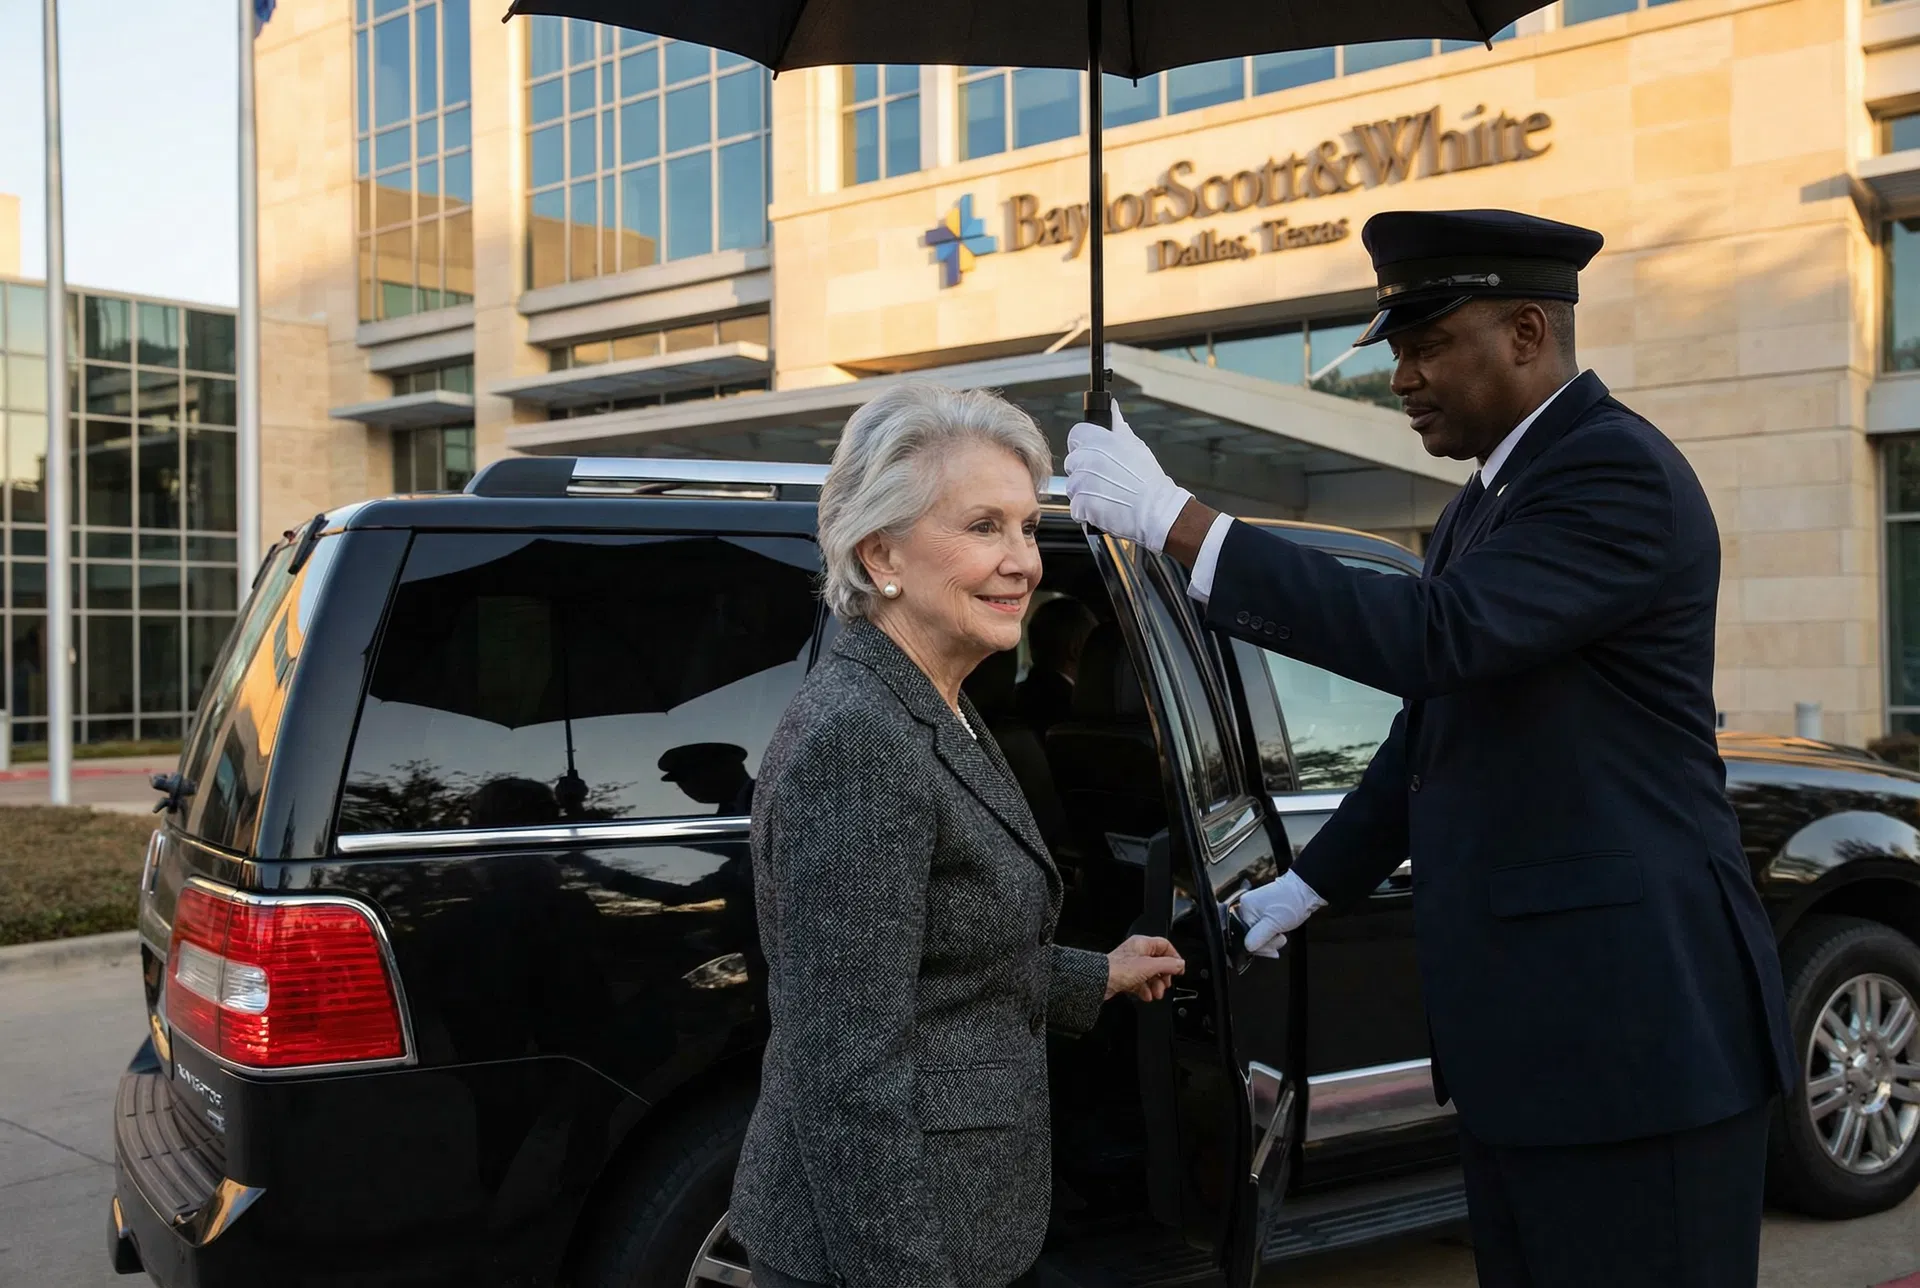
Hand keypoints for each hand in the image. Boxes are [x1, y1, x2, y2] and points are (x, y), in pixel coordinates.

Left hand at [1064, 405, 1192, 552]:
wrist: (1155, 509)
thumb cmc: (1148, 480)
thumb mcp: (1135, 445)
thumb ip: (1118, 426)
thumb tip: (1112, 408)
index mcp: (1099, 440)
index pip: (1075, 435)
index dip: (1082, 446)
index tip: (1091, 455)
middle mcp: (1087, 458)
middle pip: (1071, 463)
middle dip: (1083, 472)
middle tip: (1104, 481)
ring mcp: (1082, 482)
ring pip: (1072, 486)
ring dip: (1084, 493)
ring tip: (1106, 496)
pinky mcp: (1081, 504)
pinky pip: (1075, 507)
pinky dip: (1086, 512)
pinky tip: (1103, 509)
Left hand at [1106, 934, 1184, 1001]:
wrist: (1101, 981)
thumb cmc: (1120, 969)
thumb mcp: (1150, 966)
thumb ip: (1168, 965)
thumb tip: (1180, 964)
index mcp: (1143, 943)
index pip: (1164, 946)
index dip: (1174, 958)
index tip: (1179, 970)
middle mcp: (1136, 952)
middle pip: (1158, 962)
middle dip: (1163, 976)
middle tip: (1165, 985)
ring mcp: (1130, 965)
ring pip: (1149, 974)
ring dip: (1155, 985)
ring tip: (1156, 994)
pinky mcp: (1125, 976)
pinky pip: (1140, 982)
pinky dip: (1145, 989)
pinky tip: (1146, 996)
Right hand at [1236, 871, 1324, 957]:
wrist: (1306, 892)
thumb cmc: (1292, 903)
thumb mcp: (1273, 924)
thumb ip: (1258, 937)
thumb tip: (1247, 947)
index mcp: (1245, 907)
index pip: (1245, 936)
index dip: (1259, 946)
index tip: (1272, 949)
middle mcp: (1247, 907)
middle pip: (1250, 936)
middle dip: (1267, 943)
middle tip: (1280, 939)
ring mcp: (1255, 909)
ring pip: (1258, 934)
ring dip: (1271, 939)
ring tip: (1282, 934)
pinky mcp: (1263, 912)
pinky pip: (1262, 929)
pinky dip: (1272, 934)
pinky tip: (1280, 933)